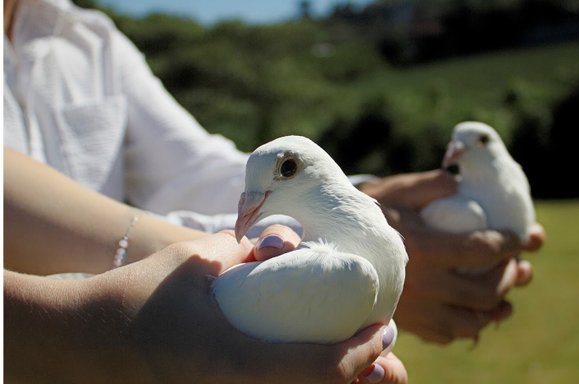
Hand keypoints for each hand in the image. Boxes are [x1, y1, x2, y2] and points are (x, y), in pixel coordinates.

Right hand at [95, 231, 403, 382]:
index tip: (384, 326)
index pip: (324, 370)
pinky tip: (310, 365)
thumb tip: (281, 243)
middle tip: (382, 347)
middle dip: (363, 376)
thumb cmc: (134, 298)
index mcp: (237, 363)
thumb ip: (244, 250)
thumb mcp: (195, 261)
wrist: (82, 343)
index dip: (365, 351)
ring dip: (336, 383)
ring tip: (361, 361)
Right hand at [359, 170, 545, 343]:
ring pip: (470, 322)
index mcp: (424, 248)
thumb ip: (432, 186)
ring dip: (495, 309)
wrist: (328, 243)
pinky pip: (446, 335)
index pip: (483, 250)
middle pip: (485, 292)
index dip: (512, 243)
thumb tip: (464, 184)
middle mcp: (423, 284)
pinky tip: (473, 315)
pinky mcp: (406, 323)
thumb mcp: (396, 190)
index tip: (525, 236)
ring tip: (507, 299)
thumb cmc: (365, 213)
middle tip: (521, 266)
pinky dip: (466, 327)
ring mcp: (415, 309)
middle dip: (511, 277)